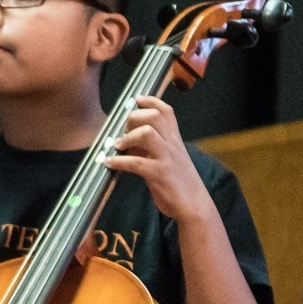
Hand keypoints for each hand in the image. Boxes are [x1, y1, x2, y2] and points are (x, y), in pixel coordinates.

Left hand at [104, 96, 210, 223]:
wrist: (193, 205)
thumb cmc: (177, 181)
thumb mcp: (166, 159)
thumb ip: (150, 147)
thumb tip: (127, 138)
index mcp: (174, 139)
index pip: (166, 111)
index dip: (150, 101)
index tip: (135, 99)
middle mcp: (172, 144)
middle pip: (154, 117)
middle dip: (133, 119)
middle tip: (123, 132)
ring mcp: (167, 158)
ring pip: (146, 133)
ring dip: (126, 137)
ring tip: (117, 146)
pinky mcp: (160, 174)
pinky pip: (135, 163)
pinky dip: (118, 161)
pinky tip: (109, 163)